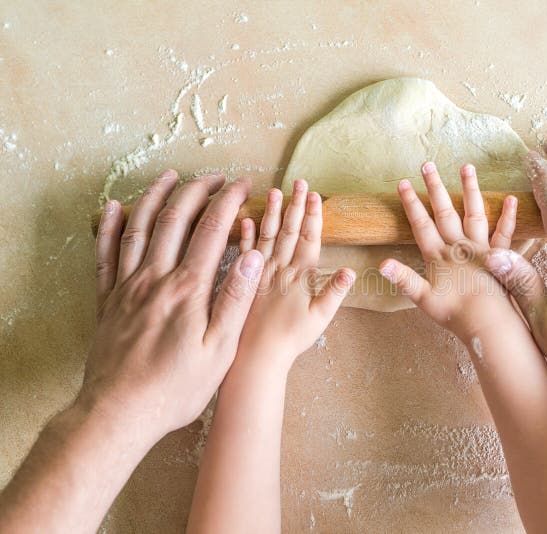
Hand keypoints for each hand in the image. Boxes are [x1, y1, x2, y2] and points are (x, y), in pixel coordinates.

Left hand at [85, 170, 264, 440]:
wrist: (118, 412)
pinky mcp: (109, 300)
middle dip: (197, 190)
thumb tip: (253, 256)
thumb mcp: (218, 351)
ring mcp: (127, 286)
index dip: (228, 202)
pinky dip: (111, 226)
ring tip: (170, 177)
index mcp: (188, 289)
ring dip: (156, 196)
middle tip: (216, 177)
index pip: (211, 230)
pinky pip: (106, 253)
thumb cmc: (174, 388)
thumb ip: (235, 300)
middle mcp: (155, 278)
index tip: (243, 186)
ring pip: (140, 227)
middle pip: (175, 218)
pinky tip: (116, 209)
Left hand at [234, 179, 354, 370]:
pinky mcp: (242, 281)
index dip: (312, 215)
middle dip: (295, 205)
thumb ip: (333, 293)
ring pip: (265, 235)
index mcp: (298, 276)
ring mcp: (257, 273)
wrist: (253, 358)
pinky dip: (244, 234)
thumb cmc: (289, 342)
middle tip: (300, 182)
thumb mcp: (319, 321)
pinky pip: (242, 252)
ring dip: (271, 212)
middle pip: (287, 230)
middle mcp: (277, 269)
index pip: (307, 238)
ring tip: (275, 191)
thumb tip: (350, 271)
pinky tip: (245, 219)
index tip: (315, 194)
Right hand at [378, 162, 519, 343]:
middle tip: (427, 164)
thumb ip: (404, 278)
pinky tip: (511, 198)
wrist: (487, 322)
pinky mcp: (501, 257)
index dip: (411, 203)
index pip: (422, 224)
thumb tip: (381, 264)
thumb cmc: (455, 314)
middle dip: (434, 187)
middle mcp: (459, 246)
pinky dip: (508, 216)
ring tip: (467, 167)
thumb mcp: (423, 299)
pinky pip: (505, 233)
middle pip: (444, 211)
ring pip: (474, 212)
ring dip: (469, 189)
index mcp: (439, 255)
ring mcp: (481, 249)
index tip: (403, 182)